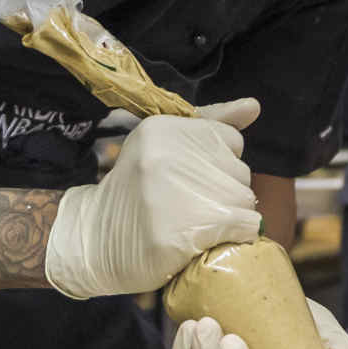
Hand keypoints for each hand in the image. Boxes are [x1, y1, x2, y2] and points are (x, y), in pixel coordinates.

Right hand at [42, 100, 261, 298]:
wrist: (94, 242)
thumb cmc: (136, 192)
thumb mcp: (164, 146)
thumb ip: (210, 124)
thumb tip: (254, 106)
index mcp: (162, 129)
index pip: (231, 141)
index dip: (219, 165)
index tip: (193, 180)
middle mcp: (166, 156)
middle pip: (240, 171)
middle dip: (226, 192)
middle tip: (194, 206)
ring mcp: (170, 196)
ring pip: (244, 198)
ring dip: (232, 215)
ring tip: (200, 223)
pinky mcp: (178, 236)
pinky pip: (243, 225)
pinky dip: (238, 234)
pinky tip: (214, 238)